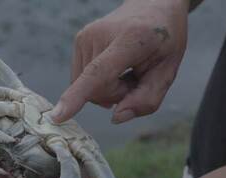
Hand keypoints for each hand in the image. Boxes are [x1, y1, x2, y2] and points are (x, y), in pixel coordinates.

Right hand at [50, 0, 188, 123]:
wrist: (154, 8)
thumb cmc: (164, 42)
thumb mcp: (168, 72)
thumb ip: (146, 99)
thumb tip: (115, 118)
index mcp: (130, 39)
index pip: (98, 73)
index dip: (78, 96)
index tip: (57, 116)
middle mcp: (100, 34)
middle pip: (96, 90)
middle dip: (115, 94)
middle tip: (134, 78)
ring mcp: (85, 36)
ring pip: (86, 88)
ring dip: (107, 87)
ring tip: (125, 69)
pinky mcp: (78, 40)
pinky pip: (82, 80)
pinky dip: (98, 81)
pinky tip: (114, 67)